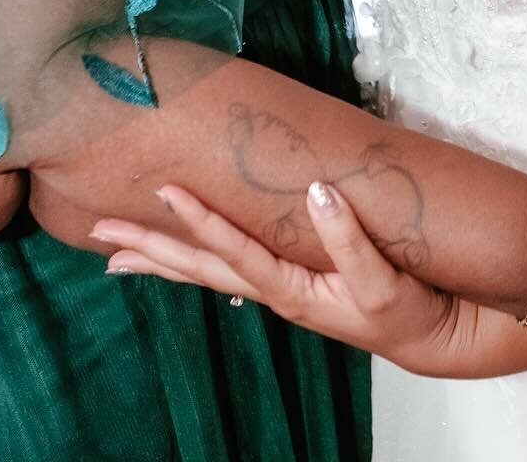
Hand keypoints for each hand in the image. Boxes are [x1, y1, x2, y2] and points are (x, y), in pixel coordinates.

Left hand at [91, 181, 469, 374]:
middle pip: (199, 267)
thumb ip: (349, 239)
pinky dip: (195, 262)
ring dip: (160, 259)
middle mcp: (273, 291)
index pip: (233, 250)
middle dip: (149, 248)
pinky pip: (227, 269)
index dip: (199, 219)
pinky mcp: (288, 281)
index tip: (165, 189)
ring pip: (205, 271)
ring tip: (113, 252)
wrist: (427, 335)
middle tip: (99, 231)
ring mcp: (277, 288)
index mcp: (291, 289)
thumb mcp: (382, 279)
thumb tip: (316, 191)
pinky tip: (180, 258)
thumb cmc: (407, 309)